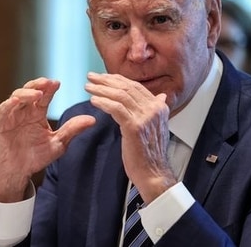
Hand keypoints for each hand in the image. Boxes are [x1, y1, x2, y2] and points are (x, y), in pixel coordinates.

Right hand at [0, 77, 95, 201]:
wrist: (17, 172)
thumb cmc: (35, 157)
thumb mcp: (57, 143)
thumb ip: (71, 130)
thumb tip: (92, 119)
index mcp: (37, 113)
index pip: (44, 96)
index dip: (50, 88)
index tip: (58, 83)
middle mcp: (24, 111)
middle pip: (30, 91)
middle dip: (38, 85)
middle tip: (47, 83)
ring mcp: (11, 116)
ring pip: (16, 97)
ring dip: (26, 93)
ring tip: (37, 93)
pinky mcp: (0, 123)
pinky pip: (3, 110)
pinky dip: (9, 104)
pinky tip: (16, 101)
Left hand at [85, 72, 174, 203]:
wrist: (154, 173)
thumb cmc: (150, 154)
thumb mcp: (157, 127)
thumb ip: (156, 110)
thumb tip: (162, 96)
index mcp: (159, 107)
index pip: (135, 86)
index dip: (117, 79)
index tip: (103, 77)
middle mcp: (154, 109)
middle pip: (126, 88)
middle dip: (106, 80)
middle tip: (91, 77)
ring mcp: (145, 117)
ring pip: (120, 96)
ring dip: (101, 89)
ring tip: (88, 87)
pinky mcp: (134, 127)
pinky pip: (116, 109)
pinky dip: (103, 102)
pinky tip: (93, 100)